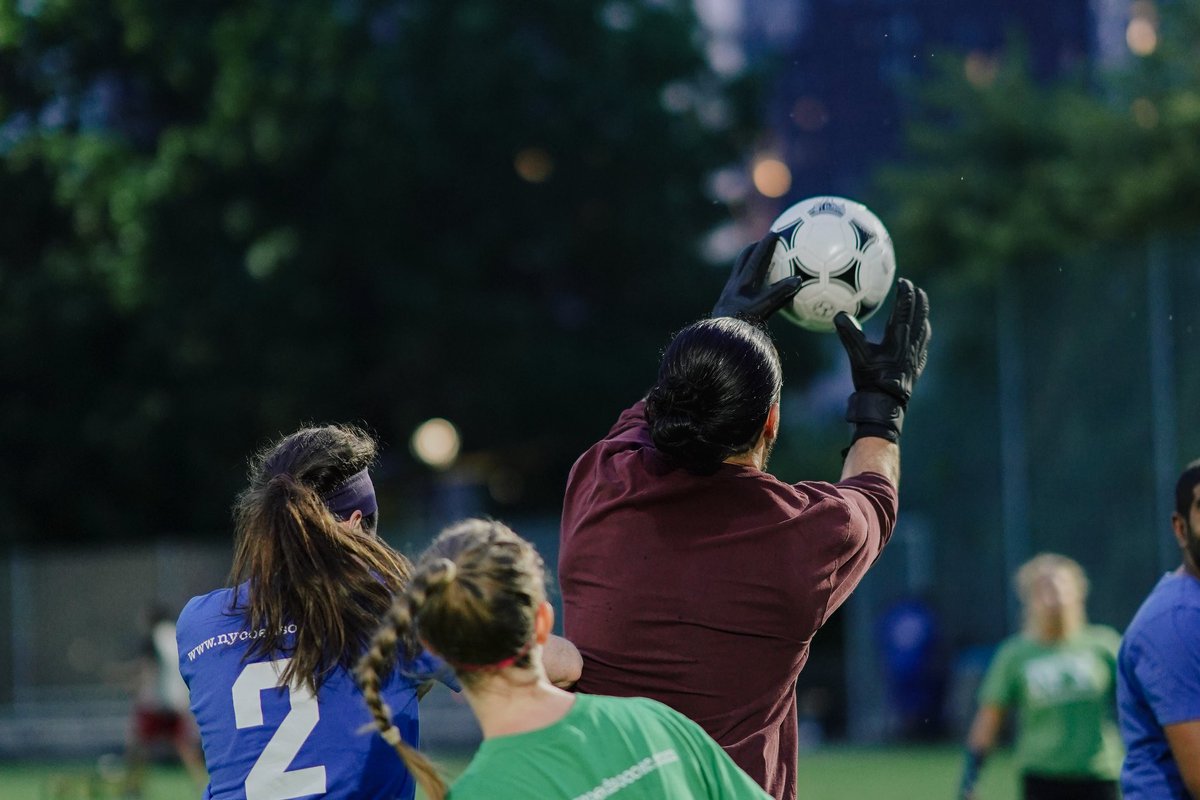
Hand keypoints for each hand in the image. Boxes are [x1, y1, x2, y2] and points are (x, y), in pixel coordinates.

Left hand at [711, 235, 802, 323]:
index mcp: (742, 281)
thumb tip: (798, 280)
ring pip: (739, 272)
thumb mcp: (763, 308)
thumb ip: (780, 294)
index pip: (755, 257)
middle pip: (743, 260)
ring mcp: (729, 294)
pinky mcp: (727, 304)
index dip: (765, 244)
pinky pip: (739, 287)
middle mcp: (734, 285)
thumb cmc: (742, 323)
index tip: (774, 233)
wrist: (720, 337)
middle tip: (763, 242)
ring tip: (758, 261)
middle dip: (753, 249)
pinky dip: (748, 282)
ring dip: (748, 264)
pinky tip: (753, 290)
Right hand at [835, 278, 929, 442]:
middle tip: (914, 287)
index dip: (905, 293)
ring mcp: (916, 354)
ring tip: (920, 303)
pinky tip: (921, 331)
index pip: (904, 309)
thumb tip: (839, 315)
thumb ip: (849, 334)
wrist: (886, 404)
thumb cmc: (870, 380)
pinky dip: (923, 330)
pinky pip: (924, 342)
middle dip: (918, 298)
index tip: (904, 281)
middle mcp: (910, 343)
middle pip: (919, 314)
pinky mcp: (918, 364)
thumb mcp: (857, 356)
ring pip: (924, 327)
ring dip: (923, 312)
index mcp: (897, 338)